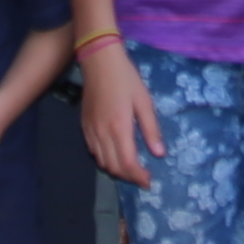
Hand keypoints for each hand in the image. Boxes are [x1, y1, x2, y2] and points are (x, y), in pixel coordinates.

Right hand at [80, 45, 157, 185]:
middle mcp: (102, 134)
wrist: (99, 62)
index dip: (138, 177)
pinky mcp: (84, 127)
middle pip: (114, 167)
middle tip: (143, 177)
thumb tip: (159, 154)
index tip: (149, 181)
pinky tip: (115, 155)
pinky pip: (93, 152)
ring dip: (117, 170)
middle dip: (129, 177)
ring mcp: (90, 131)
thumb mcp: (144, 102)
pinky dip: (105, 160)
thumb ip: (151, 130)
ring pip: (102, 162)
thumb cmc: (126, 79)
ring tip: (131, 169)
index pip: (128, 164)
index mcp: (119, 128)